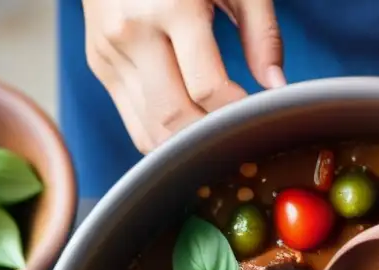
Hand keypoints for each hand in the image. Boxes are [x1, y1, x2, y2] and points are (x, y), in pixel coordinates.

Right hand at [84, 0, 284, 151]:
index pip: (208, 89)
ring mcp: (111, 51)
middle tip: (239, 137)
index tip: (256, 116)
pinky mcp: (101, 65)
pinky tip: (190, 132)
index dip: (237, 113)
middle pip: (175, 117)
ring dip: (188, 147)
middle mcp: (134, 31)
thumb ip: (263, 31)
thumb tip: (277, 85)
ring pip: (150, 131)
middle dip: (212, 138)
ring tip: (217, 140)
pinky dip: (165, 138)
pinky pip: (135, 123)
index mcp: (173, 6)